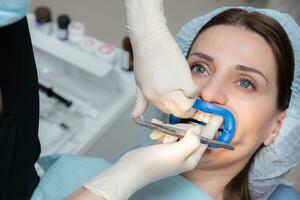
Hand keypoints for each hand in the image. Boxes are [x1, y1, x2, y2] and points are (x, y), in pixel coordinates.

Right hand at [84, 116, 222, 199]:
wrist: (132, 169)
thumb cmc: (154, 163)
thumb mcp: (177, 152)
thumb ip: (191, 140)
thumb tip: (198, 129)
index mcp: (192, 158)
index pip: (206, 140)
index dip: (212, 127)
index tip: (219, 116)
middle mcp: (185, 154)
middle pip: (191, 134)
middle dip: (180, 128)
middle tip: (169, 131)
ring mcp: (174, 151)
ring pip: (178, 132)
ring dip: (168, 130)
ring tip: (157, 135)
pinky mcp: (165, 147)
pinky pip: (168, 134)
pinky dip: (162, 131)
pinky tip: (155, 131)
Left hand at [125, 0, 197, 117]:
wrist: (150, 40)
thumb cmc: (144, 59)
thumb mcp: (139, 84)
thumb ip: (140, 103)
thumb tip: (134, 116)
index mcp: (151, 97)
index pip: (167, 111)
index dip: (173, 108)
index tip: (178, 102)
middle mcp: (161, 96)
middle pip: (178, 111)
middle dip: (183, 107)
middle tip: (184, 97)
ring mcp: (172, 89)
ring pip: (187, 105)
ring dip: (189, 100)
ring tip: (185, 89)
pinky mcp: (183, 79)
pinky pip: (193, 92)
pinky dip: (193, 90)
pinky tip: (188, 82)